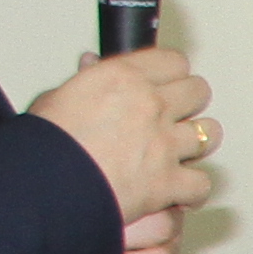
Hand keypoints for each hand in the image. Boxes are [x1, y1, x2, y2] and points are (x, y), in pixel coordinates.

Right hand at [35, 48, 216, 253]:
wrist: (44, 185)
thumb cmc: (43, 144)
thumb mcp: (57, 97)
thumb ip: (85, 80)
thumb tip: (91, 64)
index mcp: (124, 77)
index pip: (173, 61)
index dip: (172, 73)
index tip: (167, 83)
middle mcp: (150, 105)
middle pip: (198, 91)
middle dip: (190, 103)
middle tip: (175, 115)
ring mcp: (164, 144)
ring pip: (209, 133)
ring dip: (197, 142)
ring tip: (181, 151)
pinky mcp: (169, 182)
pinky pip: (202, 183)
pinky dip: (193, 191)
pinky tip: (181, 192)